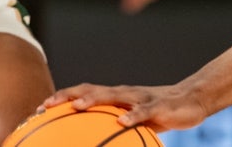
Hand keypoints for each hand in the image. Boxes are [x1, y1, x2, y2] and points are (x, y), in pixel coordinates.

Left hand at [42, 82, 208, 132]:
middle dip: (67, 96)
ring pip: (113, 96)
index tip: (39, 109)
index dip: (61, 98)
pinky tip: (122, 121)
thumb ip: (116, 128)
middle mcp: (124, 93)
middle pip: (91, 90)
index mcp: (116, 97)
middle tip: (46, 106)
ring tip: (77, 106)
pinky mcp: (158, 106)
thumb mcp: (135, 121)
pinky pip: (143, 111)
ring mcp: (140, 97)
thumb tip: (93, 144)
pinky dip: (132, 115)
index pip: (84, 92)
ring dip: (94, 99)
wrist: (192, 100)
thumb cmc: (160, 113)